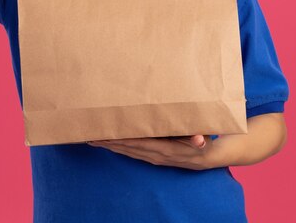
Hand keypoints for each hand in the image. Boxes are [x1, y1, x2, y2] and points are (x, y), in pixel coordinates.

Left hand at [88, 135, 213, 169]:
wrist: (204, 159)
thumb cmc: (201, 144)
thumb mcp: (202, 140)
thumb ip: (199, 139)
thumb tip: (200, 140)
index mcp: (164, 149)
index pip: (137, 144)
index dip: (121, 140)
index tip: (106, 136)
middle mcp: (155, 155)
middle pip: (127, 148)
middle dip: (109, 143)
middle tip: (91, 136)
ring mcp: (153, 158)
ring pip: (127, 152)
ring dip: (111, 147)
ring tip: (95, 140)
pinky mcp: (152, 158)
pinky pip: (132, 153)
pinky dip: (120, 149)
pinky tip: (111, 145)